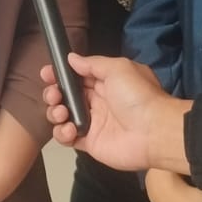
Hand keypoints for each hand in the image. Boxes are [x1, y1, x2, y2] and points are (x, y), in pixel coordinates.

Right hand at [42, 53, 184, 171]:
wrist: (154, 132)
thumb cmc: (138, 96)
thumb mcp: (118, 68)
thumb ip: (92, 64)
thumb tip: (72, 58)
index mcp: (105, 83)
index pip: (76, 77)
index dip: (60, 75)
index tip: (47, 73)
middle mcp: (97, 102)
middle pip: (66, 96)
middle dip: (53, 93)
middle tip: (54, 94)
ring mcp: (92, 123)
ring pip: (63, 116)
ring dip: (55, 112)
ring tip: (61, 112)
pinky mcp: (90, 142)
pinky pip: (67, 138)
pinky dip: (62, 133)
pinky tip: (70, 129)